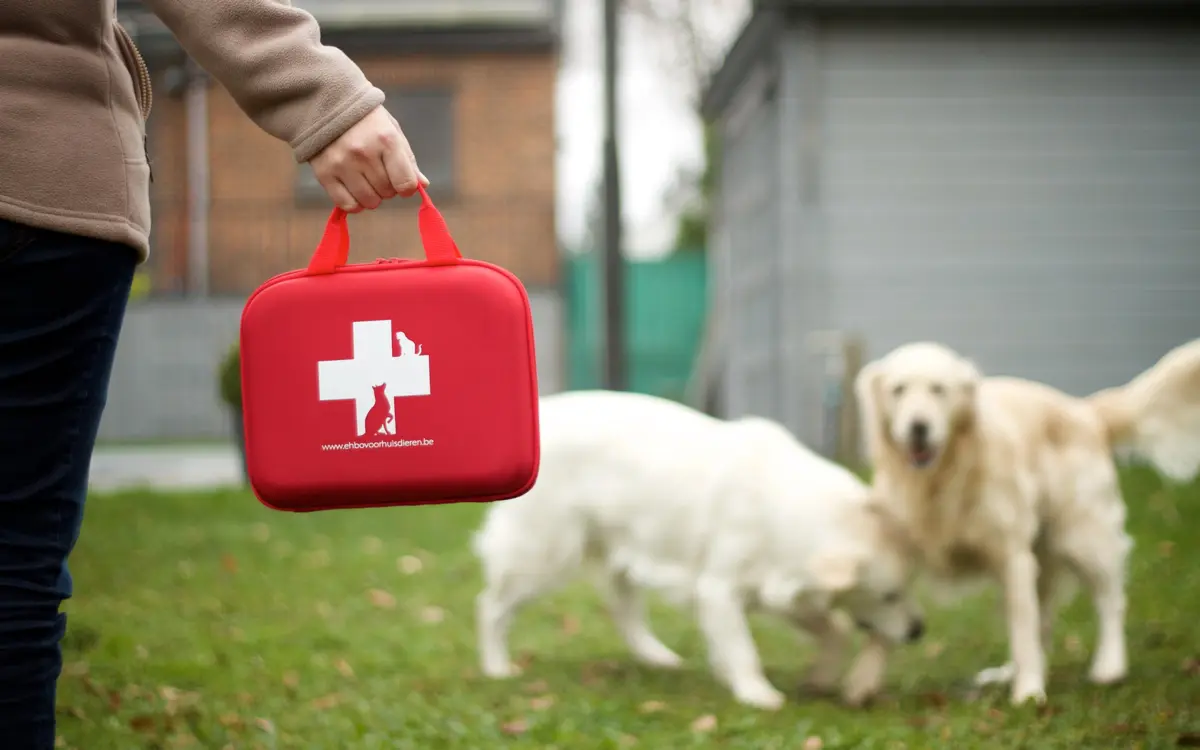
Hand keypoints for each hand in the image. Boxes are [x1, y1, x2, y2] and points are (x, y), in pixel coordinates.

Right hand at [308, 105, 428, 211]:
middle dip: (388, 188)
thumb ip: (408, 160)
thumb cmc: (368, 121)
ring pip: (368, 202)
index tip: (402, 183)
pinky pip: (346, 204)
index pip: (406, 183)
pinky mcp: (324, 173)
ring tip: (366, 179)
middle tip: (379, 173)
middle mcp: (364, 153)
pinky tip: (354, 191)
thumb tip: (423, 186)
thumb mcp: (393, 132)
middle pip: (387, 193)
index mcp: (386, 140)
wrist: (329, 104)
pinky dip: (354, 204)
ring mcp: (342, 164)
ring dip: (372, 197)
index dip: (407, 188)